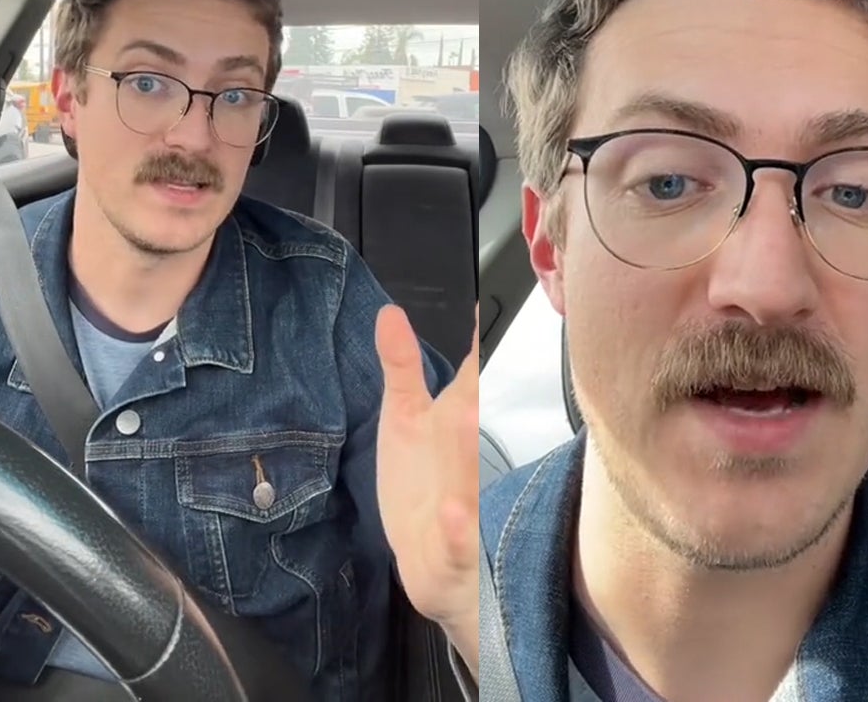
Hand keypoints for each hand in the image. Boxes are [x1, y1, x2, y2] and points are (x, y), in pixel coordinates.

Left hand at [375, 303, 480, 667]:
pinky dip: (458, 528)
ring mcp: (465, 501)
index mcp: (456, 419)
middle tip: (472, 370)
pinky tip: (452, 515)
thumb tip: (389, 312)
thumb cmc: (422, 483)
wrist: (433, 562)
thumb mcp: (403, 418)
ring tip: (466, 420)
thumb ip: (400, 365)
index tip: (478, 305)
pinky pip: (459, 538)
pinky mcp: (455, 545)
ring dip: (468, 455)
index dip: (476, 342)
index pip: (471, 375)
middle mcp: (465, 455)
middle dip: (473, 397)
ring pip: (472, 475)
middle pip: (473, 423)